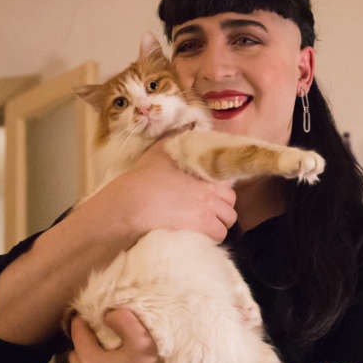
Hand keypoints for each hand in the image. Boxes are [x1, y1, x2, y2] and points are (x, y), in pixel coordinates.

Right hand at [90, 141, 236, 242]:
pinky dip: (212, 238)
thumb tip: (190, 124)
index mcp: (205, 177)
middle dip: (223, 212)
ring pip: (226, 224)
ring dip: (218, 227)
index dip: (222, 195)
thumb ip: (177, 139)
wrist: (132, 203)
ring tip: (204, 229)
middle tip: (209, 215)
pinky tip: (200, 238)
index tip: (212, 199)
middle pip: (231, 208)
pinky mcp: (201, 230)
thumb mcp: (161, 151)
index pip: (229, 189)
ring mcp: (207, 213)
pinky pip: (218, 237)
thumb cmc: (144, 178)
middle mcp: (211, 195)